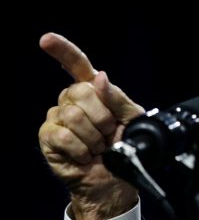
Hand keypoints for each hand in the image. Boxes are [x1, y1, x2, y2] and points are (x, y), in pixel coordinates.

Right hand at [38, 33, 144, 219]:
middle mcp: (71, 101)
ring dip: (94, 136)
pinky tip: (85, 155)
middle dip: (102, 116)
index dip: (63, 51)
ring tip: (98, 146)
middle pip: (80, 91)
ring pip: (73, 115)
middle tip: (108, 133)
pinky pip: (64, 135)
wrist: (116, 179)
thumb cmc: (125, 147)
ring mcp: (57, 118)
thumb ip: (117, 97)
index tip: (46, 39)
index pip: (76, 65)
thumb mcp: (132, 118)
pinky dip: (81, 148)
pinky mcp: (48, 138)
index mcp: (93, 91)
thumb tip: (99, 77)